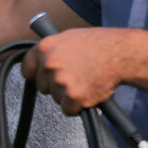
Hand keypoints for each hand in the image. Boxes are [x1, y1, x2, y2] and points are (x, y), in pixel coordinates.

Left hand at [21, 27, 135, 115]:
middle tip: (72, 79)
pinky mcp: (73, 97)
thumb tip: (42, 59)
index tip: (41, 78)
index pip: (27, 68)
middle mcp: (49, 64)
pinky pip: (68, 110)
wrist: (120, 54)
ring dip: (68, 96)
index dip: (35, 75)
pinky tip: (87, 94)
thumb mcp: (67, 38)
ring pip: (56, 98)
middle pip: (42, 86)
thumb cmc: (98, 44)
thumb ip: (52, 50)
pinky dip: (78, 107)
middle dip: (55, 86)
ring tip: (84, 82)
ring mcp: (60, 81)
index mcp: (44, 48)